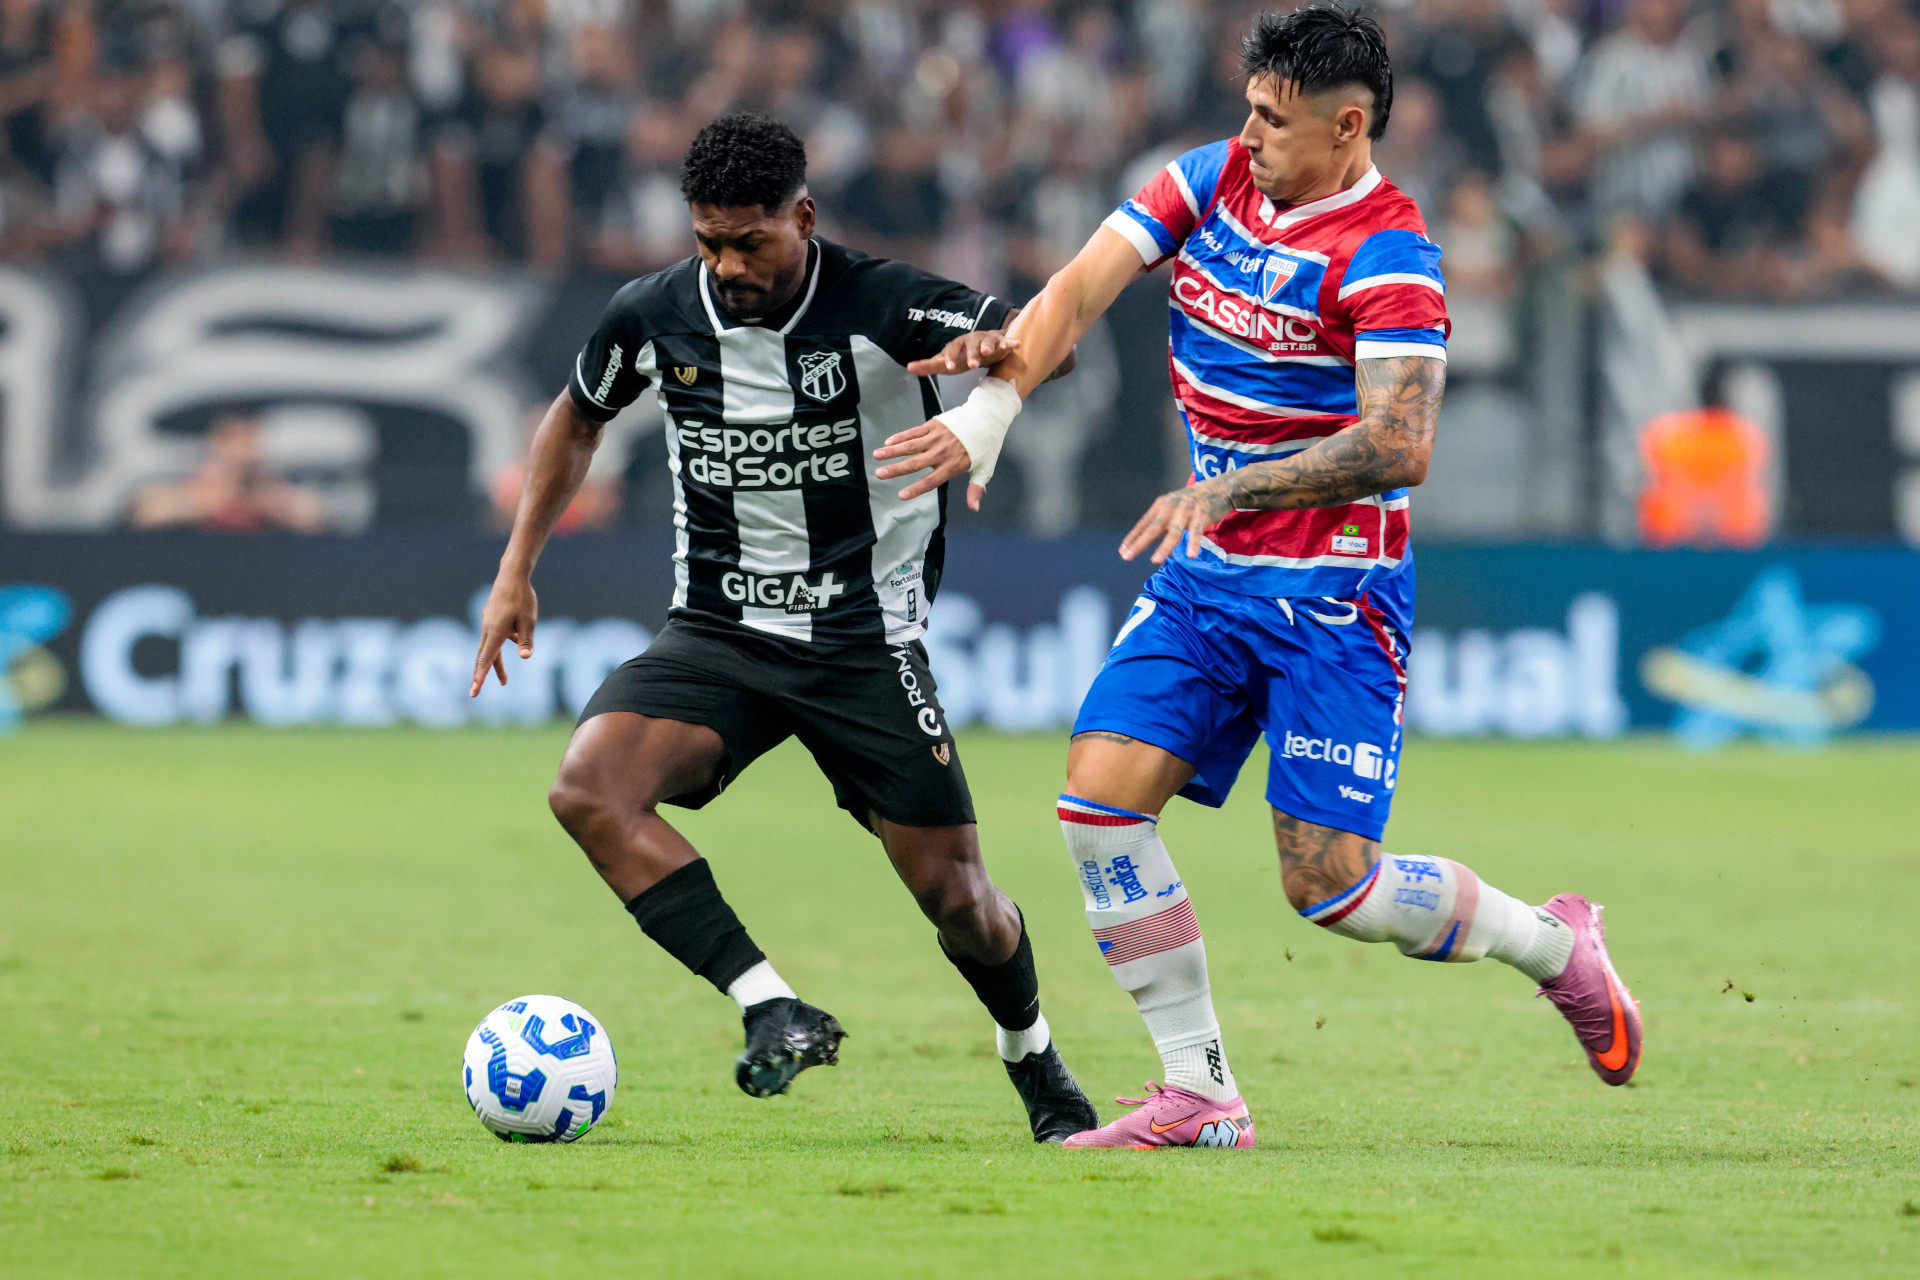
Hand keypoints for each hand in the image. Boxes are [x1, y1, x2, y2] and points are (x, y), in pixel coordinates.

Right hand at [470, 570, 538, 695]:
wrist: (512, 576)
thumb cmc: (522, 598)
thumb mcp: (529, 621)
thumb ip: (526, 640)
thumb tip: (525, 657)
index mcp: (496, 632)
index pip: (486, 660)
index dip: (480, 676)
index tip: (473, 691)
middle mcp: (488, 629)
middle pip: (483, 657)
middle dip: (481, 675)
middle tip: (475, 692)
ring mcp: (488, 623)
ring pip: (489, 648)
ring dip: (496, 665)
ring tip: (504, 681)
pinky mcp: (491, 618)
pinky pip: (495, 636)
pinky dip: (503, 644)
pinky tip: (517, 635)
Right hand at [873, 418, 986, 508]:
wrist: (987, 417)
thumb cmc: (986, 445)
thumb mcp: (985, 469)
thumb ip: (976, 489)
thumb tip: (975, 509)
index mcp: (952, 466)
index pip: (930, 481)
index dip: (915, 489)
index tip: (901, 495)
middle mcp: (941, 452)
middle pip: (914, 463)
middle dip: (896, 469)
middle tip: (880, 474)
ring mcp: (936, 437)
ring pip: (910, 446)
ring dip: (892, 451)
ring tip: (877, 455)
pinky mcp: (933, 425)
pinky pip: (913, 432)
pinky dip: (900, 436)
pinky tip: (888, 442)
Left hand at [905, 329, 1020, 376]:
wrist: (983, 348)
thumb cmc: (961, 358)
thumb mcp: (945, 363)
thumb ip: (929, 366)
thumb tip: (909, 367)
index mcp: (957, 345)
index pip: (951, 349)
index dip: (950, 357)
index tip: (949, 367)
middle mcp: (971, 339)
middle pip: (970, 344)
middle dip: (972, 354)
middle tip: (972, 365)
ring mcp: (986, 339)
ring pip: (987, 340)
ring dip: (989, 345)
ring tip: (990, 352)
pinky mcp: (999, 341)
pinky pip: (1005, 341)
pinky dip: (1010, 342)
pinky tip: (1016, 345)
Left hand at [1119, 481, 1233, 563]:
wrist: (1218, 488)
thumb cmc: (1191, 503)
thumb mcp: (1173, 509)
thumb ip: (1163, 526)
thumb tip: (1155, 549)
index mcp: (1161, 506)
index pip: (1143, 524)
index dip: (1133, 538)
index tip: (1123, 552)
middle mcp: (1171, 507)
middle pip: (1154, 528)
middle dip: (1140, 543)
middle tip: (1128, 557)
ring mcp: (1186, 510)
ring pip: (1174, 532)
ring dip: (1164, 547)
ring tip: (1155, 561)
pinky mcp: (1202, 514)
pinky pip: (1197, 532)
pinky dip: (1194, 543)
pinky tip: (1191, 555)